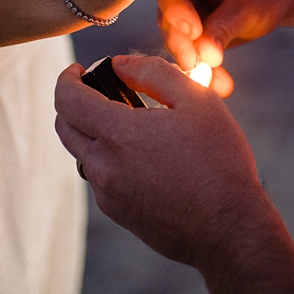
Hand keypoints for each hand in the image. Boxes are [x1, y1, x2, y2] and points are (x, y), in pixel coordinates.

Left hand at [54, 55, 276, 270]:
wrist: (229, 229)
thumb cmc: (219, 161)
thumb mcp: (196, 100)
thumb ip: (153, 72)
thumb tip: (119, 64)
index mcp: (118, 134)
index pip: (66, 99)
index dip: (67, 78)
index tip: (78, 69)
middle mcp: (103, 166)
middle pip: (64, 127)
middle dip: (72, 102)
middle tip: (100, 91)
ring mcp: (107, 194)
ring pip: (82, 154)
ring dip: (93, 132)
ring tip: (131, 124)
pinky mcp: (118, 213)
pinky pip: (100, 178)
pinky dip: (109, 159)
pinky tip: (145, 157)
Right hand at [153, 0, 293, 96]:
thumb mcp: (248, 8)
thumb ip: (222, 29)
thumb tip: (205, 57)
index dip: (174, 7)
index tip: (194, 31)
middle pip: (166, 12)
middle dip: (182, 42)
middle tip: (196, 64)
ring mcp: (183, 4)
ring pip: (174, 36)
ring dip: (193, 61)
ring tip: (214, 81)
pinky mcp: (188, 26)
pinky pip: (188, 49)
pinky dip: (203, 67)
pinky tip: (220, 84)